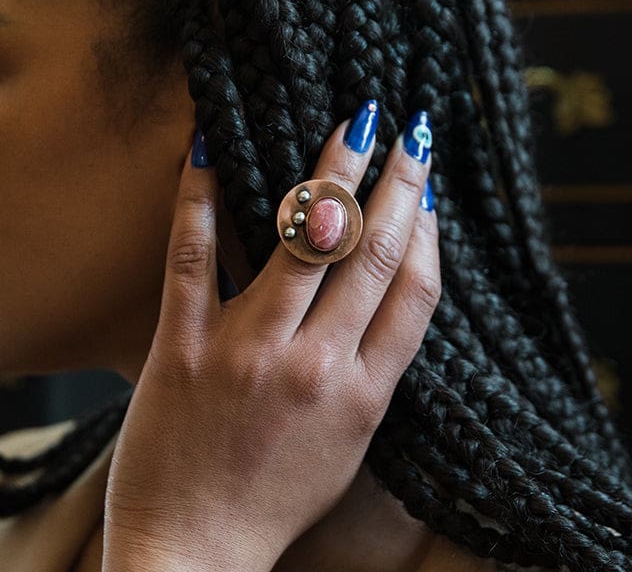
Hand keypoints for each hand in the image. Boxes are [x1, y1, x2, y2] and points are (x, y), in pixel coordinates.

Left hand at [102, 109, 440, 570]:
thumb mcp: (354, 439)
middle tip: (407, 131)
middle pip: (368, 252)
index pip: (414, 290)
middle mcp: (312, 364)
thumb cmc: (281, 495)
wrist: (196, 548)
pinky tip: (213, 146)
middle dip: (395, 183)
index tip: (426, 187)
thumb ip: (375, 367)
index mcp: (363, 393)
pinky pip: (193, 255)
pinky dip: (200, 195)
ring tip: (349, 125)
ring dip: (330, 173)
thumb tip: (390, 288)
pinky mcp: (180, 345)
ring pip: (298, 239)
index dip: (427, 229)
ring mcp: (244, 349)